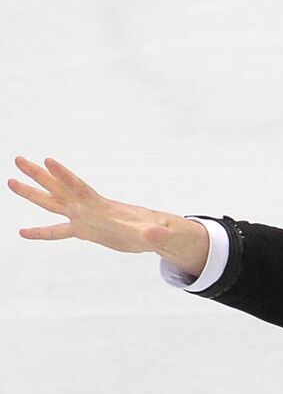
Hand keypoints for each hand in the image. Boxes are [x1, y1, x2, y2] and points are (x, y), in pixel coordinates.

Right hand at [8, 156, 210, 273]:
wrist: (152, 234)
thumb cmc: (154, 230)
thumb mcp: (153, 233)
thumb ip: (153, 233)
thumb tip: (158, 234)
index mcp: (101, 205)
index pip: (79, 187)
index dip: (64, 175)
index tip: (48, 159)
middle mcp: (87, 208)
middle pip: (58, 188)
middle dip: (39, 174)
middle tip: (18, 159)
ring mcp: (83, 218)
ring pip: (52, 203)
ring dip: (32, 193)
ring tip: (10, 181)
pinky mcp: (83, 231)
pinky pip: (56, 232)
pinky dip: (40, 233)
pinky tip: (23, 233)